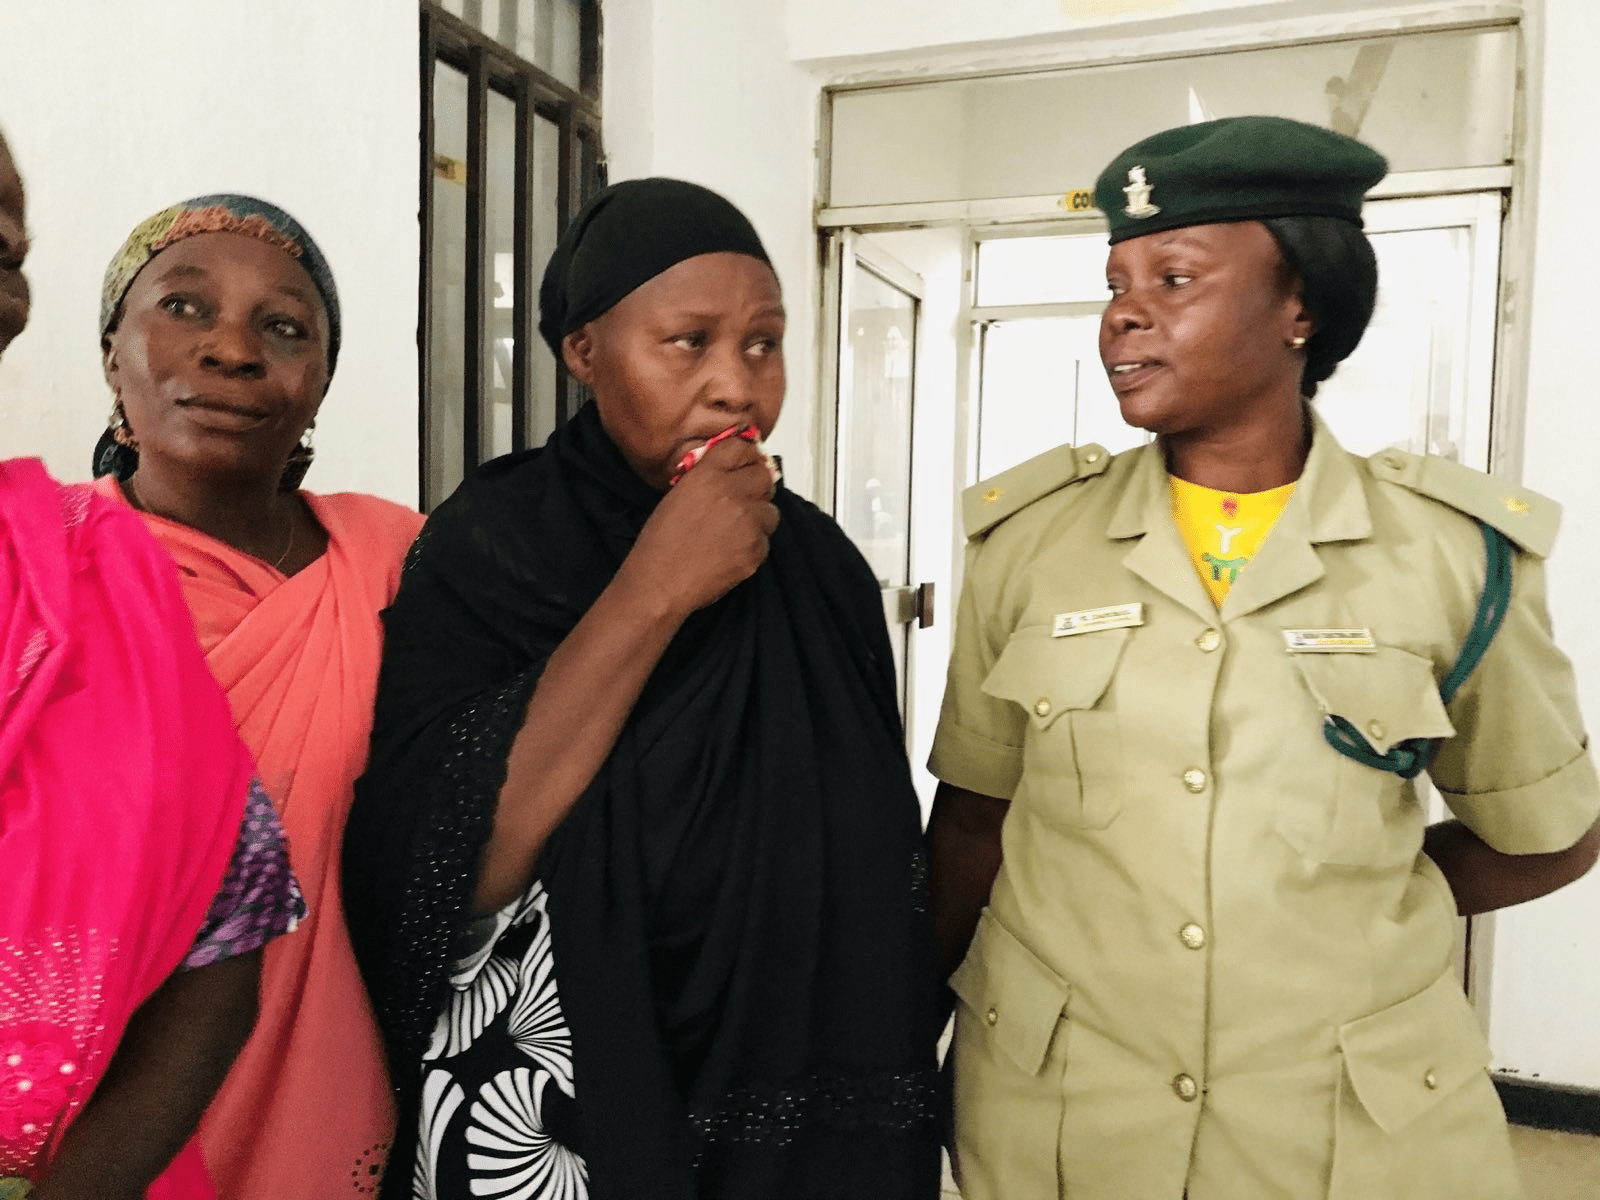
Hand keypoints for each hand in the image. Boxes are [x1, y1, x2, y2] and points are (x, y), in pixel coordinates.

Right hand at [620, 436, 779, 616]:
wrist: (660, 583)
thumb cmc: (661, 544)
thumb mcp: (677, 496)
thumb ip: (707, 478)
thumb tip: (732, 471)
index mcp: (707, 476)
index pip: (741, 448)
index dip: (747, 456)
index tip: (748, 462)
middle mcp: (730, 493)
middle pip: (764, 476)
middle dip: (757, 485)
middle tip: (745, 498)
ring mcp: (747, 521)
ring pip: (771, 510)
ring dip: (758, 517)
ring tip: (734, 530)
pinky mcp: (756, 548)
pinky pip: (766, 539)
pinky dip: (753, 544)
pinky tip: (730, 550)